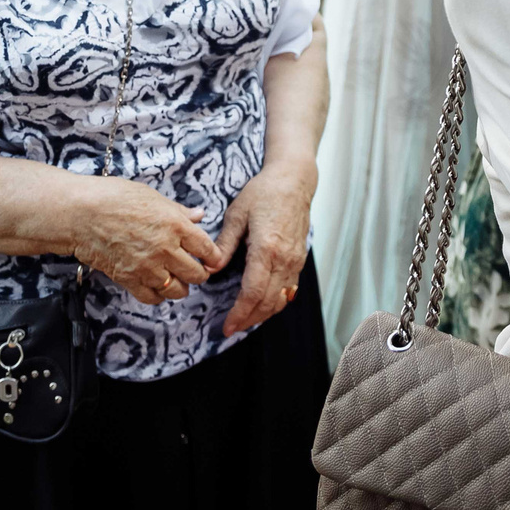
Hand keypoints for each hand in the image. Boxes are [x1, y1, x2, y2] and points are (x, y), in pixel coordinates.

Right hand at [73, 179, 226, 304]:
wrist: (81, 213)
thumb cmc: (114, 197)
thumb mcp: (152, 197)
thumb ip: (179, 211)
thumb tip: (199, 215)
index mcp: (175, 224)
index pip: (207, 248)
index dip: (213, 256)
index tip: (213, 259)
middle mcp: (165, 248)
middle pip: (196, 273)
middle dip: (199, 273)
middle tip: (195, 269)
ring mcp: (147, 266)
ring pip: (176, 290)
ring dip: (180, 287)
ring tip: (177, 279)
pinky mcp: (129, 279)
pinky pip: (152, 298)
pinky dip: (158, 295)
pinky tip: (157, 286)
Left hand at [217, 155, 314, 335]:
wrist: (294, 180)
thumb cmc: (264, 192)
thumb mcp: (237, 214)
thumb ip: (224, 244)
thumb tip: (210, 269)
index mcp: (266, 249)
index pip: (253, 292)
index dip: (239, 314)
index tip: (226, 327)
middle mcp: (284, 259)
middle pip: (267, 302)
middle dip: (248, 320)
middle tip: (231, 329)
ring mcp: (295, 260)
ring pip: (280, 299)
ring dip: (263, 314)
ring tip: (245, 321)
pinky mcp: (299, 259)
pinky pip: (289, 289)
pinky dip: (276, 302)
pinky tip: (264, 305)